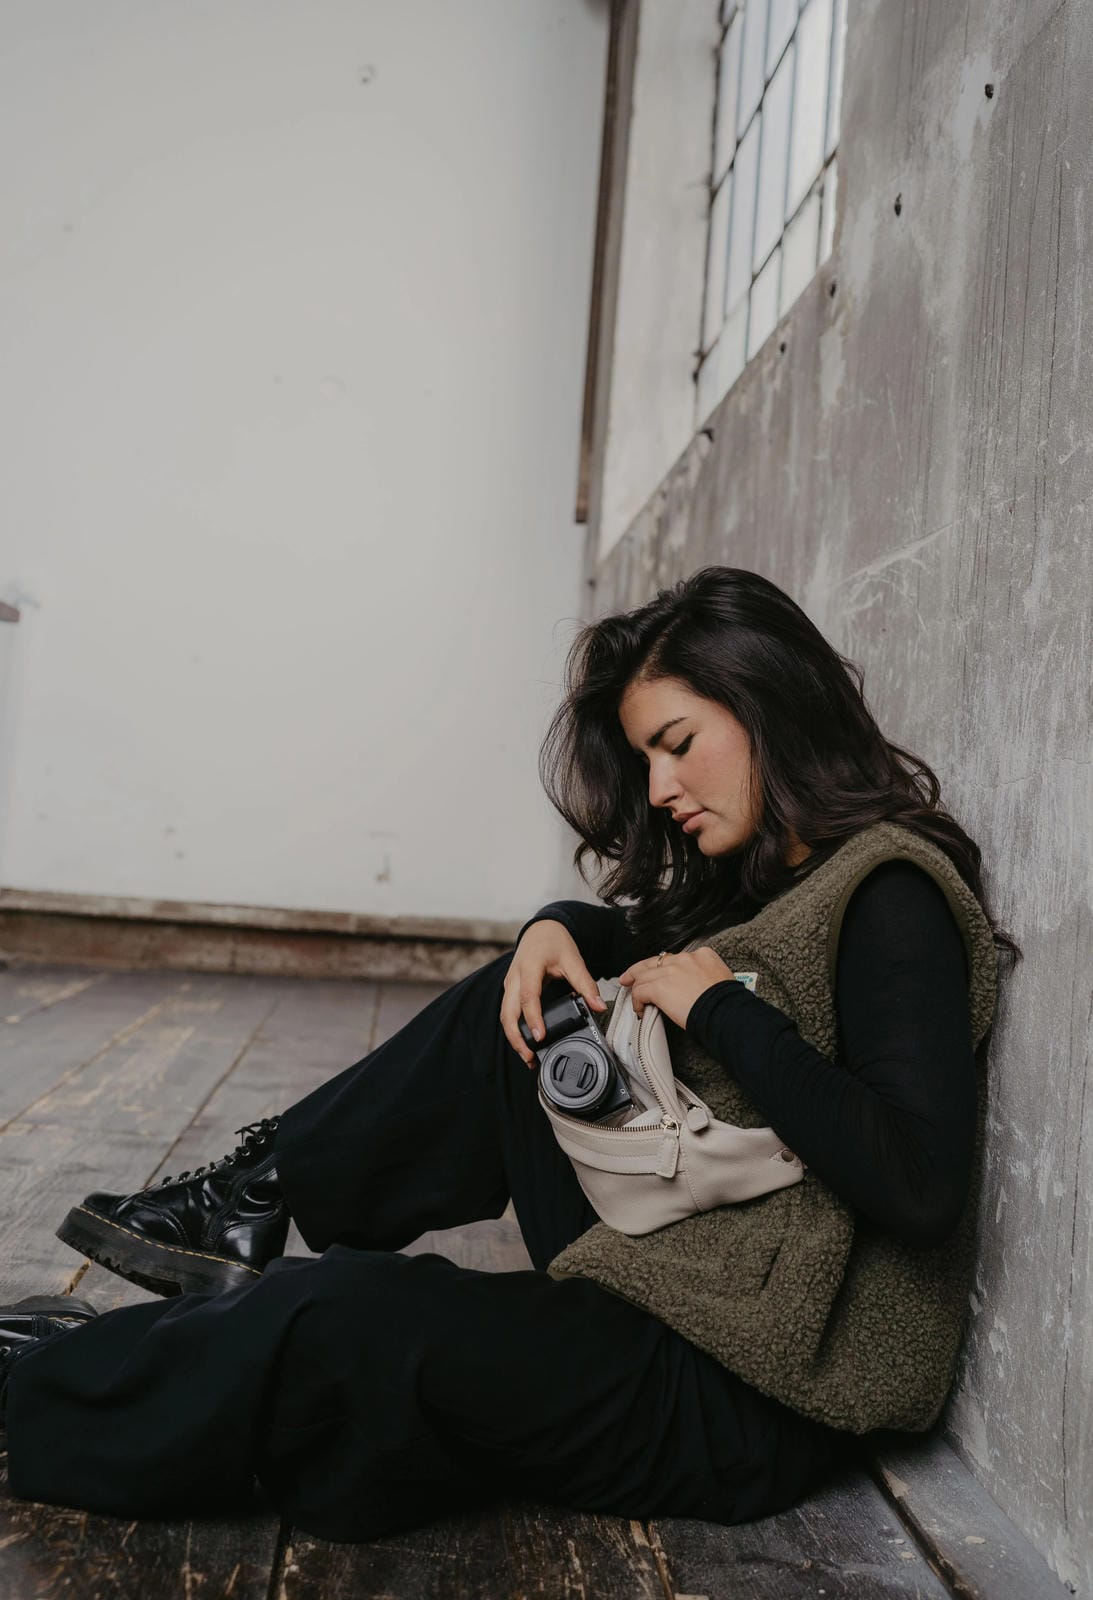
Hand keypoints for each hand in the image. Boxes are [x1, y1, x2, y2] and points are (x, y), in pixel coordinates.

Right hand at [501, 920, 607, 1066]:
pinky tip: (526, 1043)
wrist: (541, 930)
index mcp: (530, 966)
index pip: (528, 996)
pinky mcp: (510, 990)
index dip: (533, 1018)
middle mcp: (515, 977)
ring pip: (504, 1015)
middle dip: (516, 1037)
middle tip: (530, 1057)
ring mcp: (509, 984)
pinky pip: (508, 1012)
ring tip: (528, 1057)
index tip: (540, 1037)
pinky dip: (514, 1029)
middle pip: (508, 1012)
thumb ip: (586, 985)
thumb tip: (598, 1007)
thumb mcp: (574, 960)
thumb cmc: (555, 942)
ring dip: (514, 1037)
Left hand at [617, 947, 737, 1030]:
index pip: (675, 958)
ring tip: (635, 998)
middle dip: (640, 970)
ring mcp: (671, 971)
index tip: (660, 974)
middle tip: (630, 977)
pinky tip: (640, 1009)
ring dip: (637, 988)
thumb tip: (697, 986)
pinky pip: (640, 991)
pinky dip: (637, 1001)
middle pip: (655, 962)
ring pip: (644, 976)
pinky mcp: (659, 986)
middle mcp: (685, 959)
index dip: (663, 967)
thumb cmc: (728, 1003)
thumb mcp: (721, 979)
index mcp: (702, 955)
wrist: (725, 1011)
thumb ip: (705, 976)